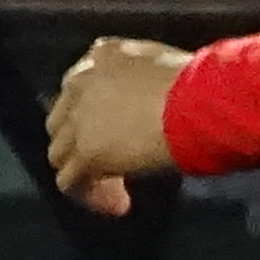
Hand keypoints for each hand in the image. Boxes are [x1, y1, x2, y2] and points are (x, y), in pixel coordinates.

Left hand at [48, 36, 193, 207]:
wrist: (199, 102)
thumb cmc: (200, 83)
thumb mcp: (163, 64)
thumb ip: (143, 78)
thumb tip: (154, 101)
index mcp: (103, 55)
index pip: (80, 86)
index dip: (93, 112)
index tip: (115, 131)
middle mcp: (81, 84)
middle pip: (61, 121)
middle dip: (82, 142)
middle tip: (111, 162)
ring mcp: (80, 120)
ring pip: (60, 153)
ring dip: (84, 171)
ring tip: (113, 188)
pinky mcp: (87, 152)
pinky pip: (71, 182)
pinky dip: (91, 196)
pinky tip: (117, 204)